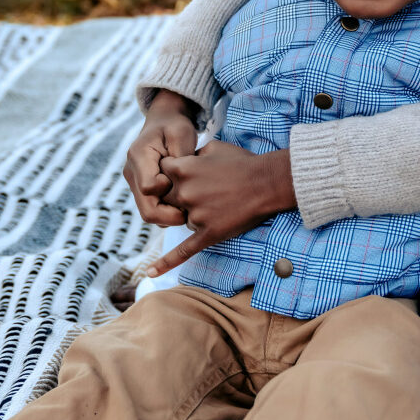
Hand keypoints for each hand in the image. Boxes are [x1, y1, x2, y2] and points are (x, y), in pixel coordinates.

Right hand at [121, 90, 198, 226]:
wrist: (163, 121)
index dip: (168, 189)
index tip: (183, 179)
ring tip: (190, 204)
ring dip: (170, 215)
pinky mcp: (141, 189)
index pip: (149, 187)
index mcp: (138, 156)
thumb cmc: (174, 126)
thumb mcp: (182, 134)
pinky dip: (167, 212)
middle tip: (193, 211)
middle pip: (147, 210)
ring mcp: (134, 183)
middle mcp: (131, 173)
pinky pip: (153, 209)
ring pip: (149, 213)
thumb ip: (181, 158)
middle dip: (171, 216)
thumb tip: (183, 184)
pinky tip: (183, 201)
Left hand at [145, 140, 295, 276]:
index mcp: (182, 169)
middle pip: (169, 199)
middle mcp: (184, 192)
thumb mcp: (212, 147)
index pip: (162, 174)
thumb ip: (189, 154)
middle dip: (184, 194)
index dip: (175, 173)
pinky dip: (167, 262)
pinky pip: (184, 250)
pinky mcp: (207, 234)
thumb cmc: (242, 163)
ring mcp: (195, 215)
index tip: (189, 172)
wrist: (268, 183)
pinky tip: (151, 272)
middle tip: (208, 188)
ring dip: (196, 212)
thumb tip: (177, 162)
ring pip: (183, 218)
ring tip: (220, 202)